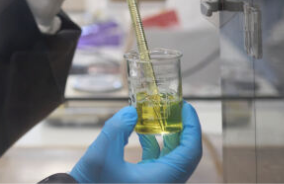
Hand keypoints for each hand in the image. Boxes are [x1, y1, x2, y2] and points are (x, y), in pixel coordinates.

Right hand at [69, 103, 201, 182]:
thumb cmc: (90, 182)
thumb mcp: (101, 153)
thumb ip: (118, 128)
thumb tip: (133, 111)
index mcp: (160, 180)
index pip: (190, 152)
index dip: (192, 127)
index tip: (186, 107)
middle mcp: (163, 183)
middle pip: (185, 154)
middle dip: (182, 128)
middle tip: (174, 107)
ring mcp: (156, 183)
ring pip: (174, 158)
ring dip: (169, 135)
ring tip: (160, 115)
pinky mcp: (146, 183)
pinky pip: (160, 162)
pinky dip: (156, 145)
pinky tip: (143, 131)